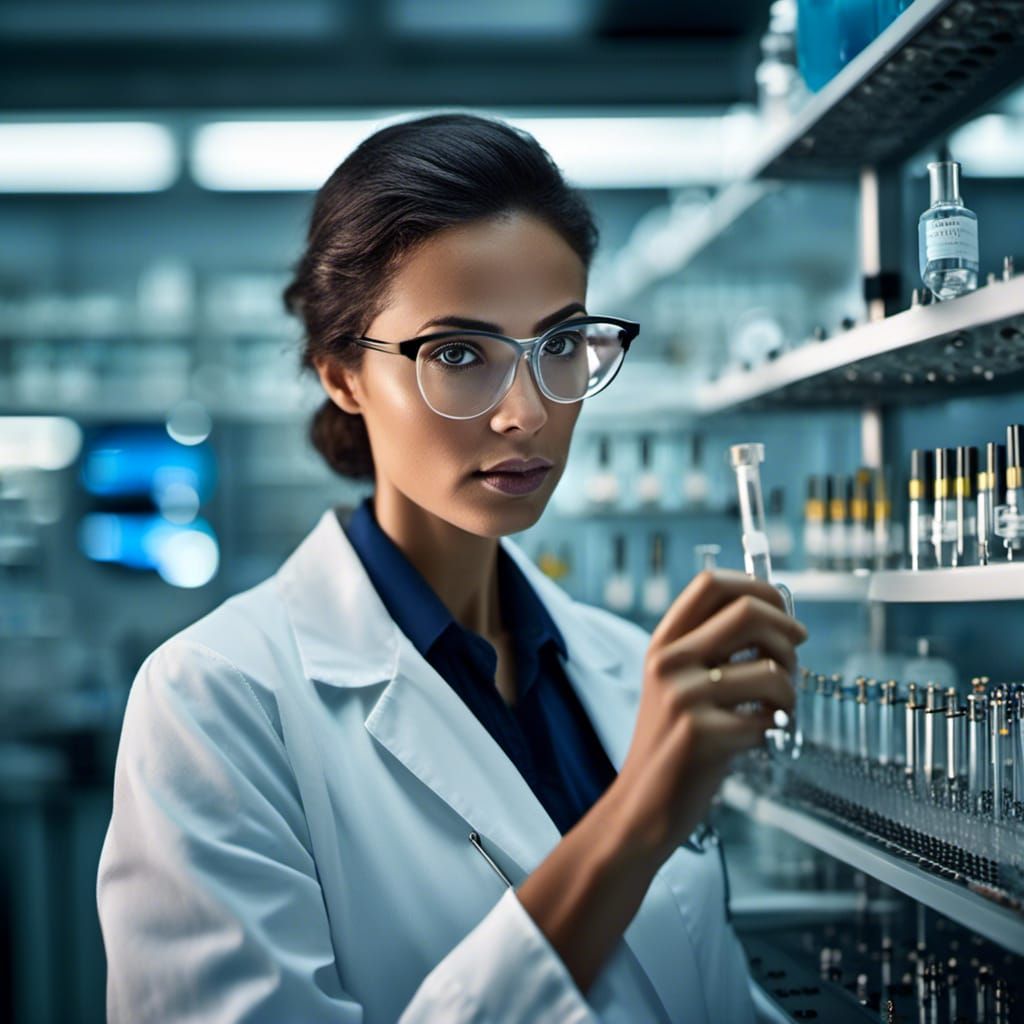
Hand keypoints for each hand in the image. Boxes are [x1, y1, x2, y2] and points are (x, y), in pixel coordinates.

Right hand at [611, 569, 808, 861]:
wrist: (642, 805)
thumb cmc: (673, 742)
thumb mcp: (677, 682)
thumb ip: (712, 648)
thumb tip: (779, 617)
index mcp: (664, 642)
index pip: (711, 584)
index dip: (758, 588)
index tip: (782, 609)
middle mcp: (669, 662)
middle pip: (748, 612)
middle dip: (788, 632)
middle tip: (795, 657)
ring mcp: (683, 697)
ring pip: (771, 670)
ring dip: (791, 691)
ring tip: (776, 708)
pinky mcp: (701, 735)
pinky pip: (768, 719)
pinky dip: (774, 729)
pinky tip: (756, 738)